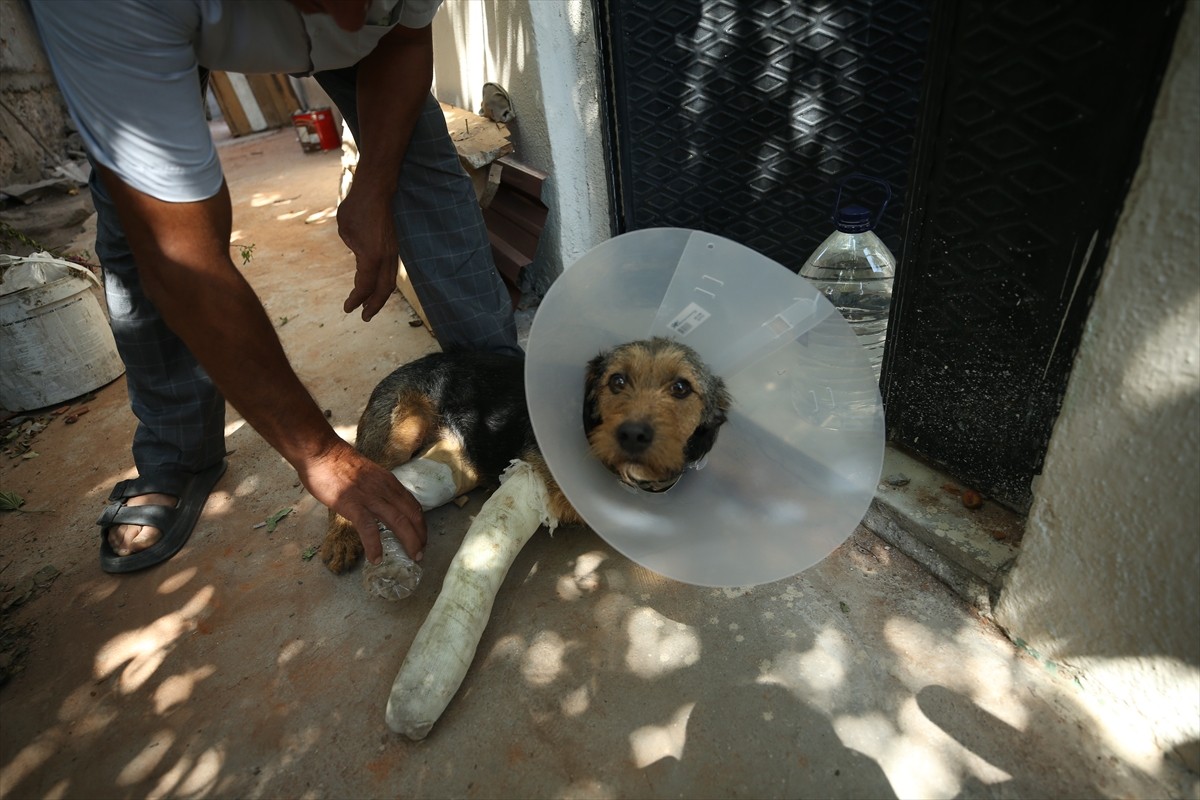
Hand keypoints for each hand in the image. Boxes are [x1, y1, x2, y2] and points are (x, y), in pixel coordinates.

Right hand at [299, 440, 426, 562]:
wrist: (321, 452)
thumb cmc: (338, 464)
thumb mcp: (368, 475)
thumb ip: (377, 489)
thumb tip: (379, 506)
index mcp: (389, 482)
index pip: (413, 505)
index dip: (421, 524)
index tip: (421, 538)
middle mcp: (385, 489)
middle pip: (412, 515)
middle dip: (420, 536)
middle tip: (420, 554)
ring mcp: (370, 497)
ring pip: (398, 521)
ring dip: (409, 542)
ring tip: (412, 558)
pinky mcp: (353, 504)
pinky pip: (368, 528)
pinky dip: (375, 545)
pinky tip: (376, 559)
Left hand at [336, 187, 398, 321]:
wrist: (376, 191)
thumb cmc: (356, 208)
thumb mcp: (345, 232)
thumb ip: (352, 250)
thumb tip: (359, 261)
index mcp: (371, 257)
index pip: (364, 286)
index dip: (356, 300)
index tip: (347, 308)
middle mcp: (385, 257)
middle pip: (382, 290)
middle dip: (373, 306)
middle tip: (364, 317)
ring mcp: (392, 252)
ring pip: (389, 282)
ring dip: (380, 296)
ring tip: (370, 307)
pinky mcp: (393, 248)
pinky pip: (390, 272)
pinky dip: (383, 284)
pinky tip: (376, 287)